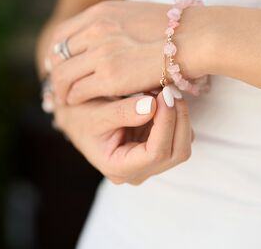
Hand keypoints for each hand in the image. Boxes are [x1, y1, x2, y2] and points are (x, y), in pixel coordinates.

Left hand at [48, 0, 211, 104]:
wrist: (194, 37)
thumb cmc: (172, 29)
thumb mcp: (134, 16)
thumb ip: (114, 26)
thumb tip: (106, 38)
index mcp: (100, 12)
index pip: (62, 34)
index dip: (56, 52)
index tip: (59, 65)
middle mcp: (95, 29)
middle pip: (57, 55)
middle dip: (55, 72)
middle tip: (58, 85)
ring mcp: (101, 52)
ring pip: (64, 75)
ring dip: (61, 89)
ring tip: (65, 98)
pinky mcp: (110, 76)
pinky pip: (79, 90)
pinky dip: (75, 98)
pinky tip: (79, 103)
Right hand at [54, 86, 193, 184]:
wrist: (78, 119)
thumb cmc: (81, 118)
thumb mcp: (96, 113)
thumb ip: (123, 112)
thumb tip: (153, 106)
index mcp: (119, 168)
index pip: (155, 154)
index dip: (166, 124)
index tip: (165, 95)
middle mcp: (138, 171)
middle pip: (176, 152)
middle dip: (178, 119)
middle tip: (170, 89)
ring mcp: (149, 163)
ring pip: (182, 144)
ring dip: (179, 116)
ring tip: (163, 91)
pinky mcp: (155, 149)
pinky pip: (178, 135)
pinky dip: (175, 116)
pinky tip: (161, 99)